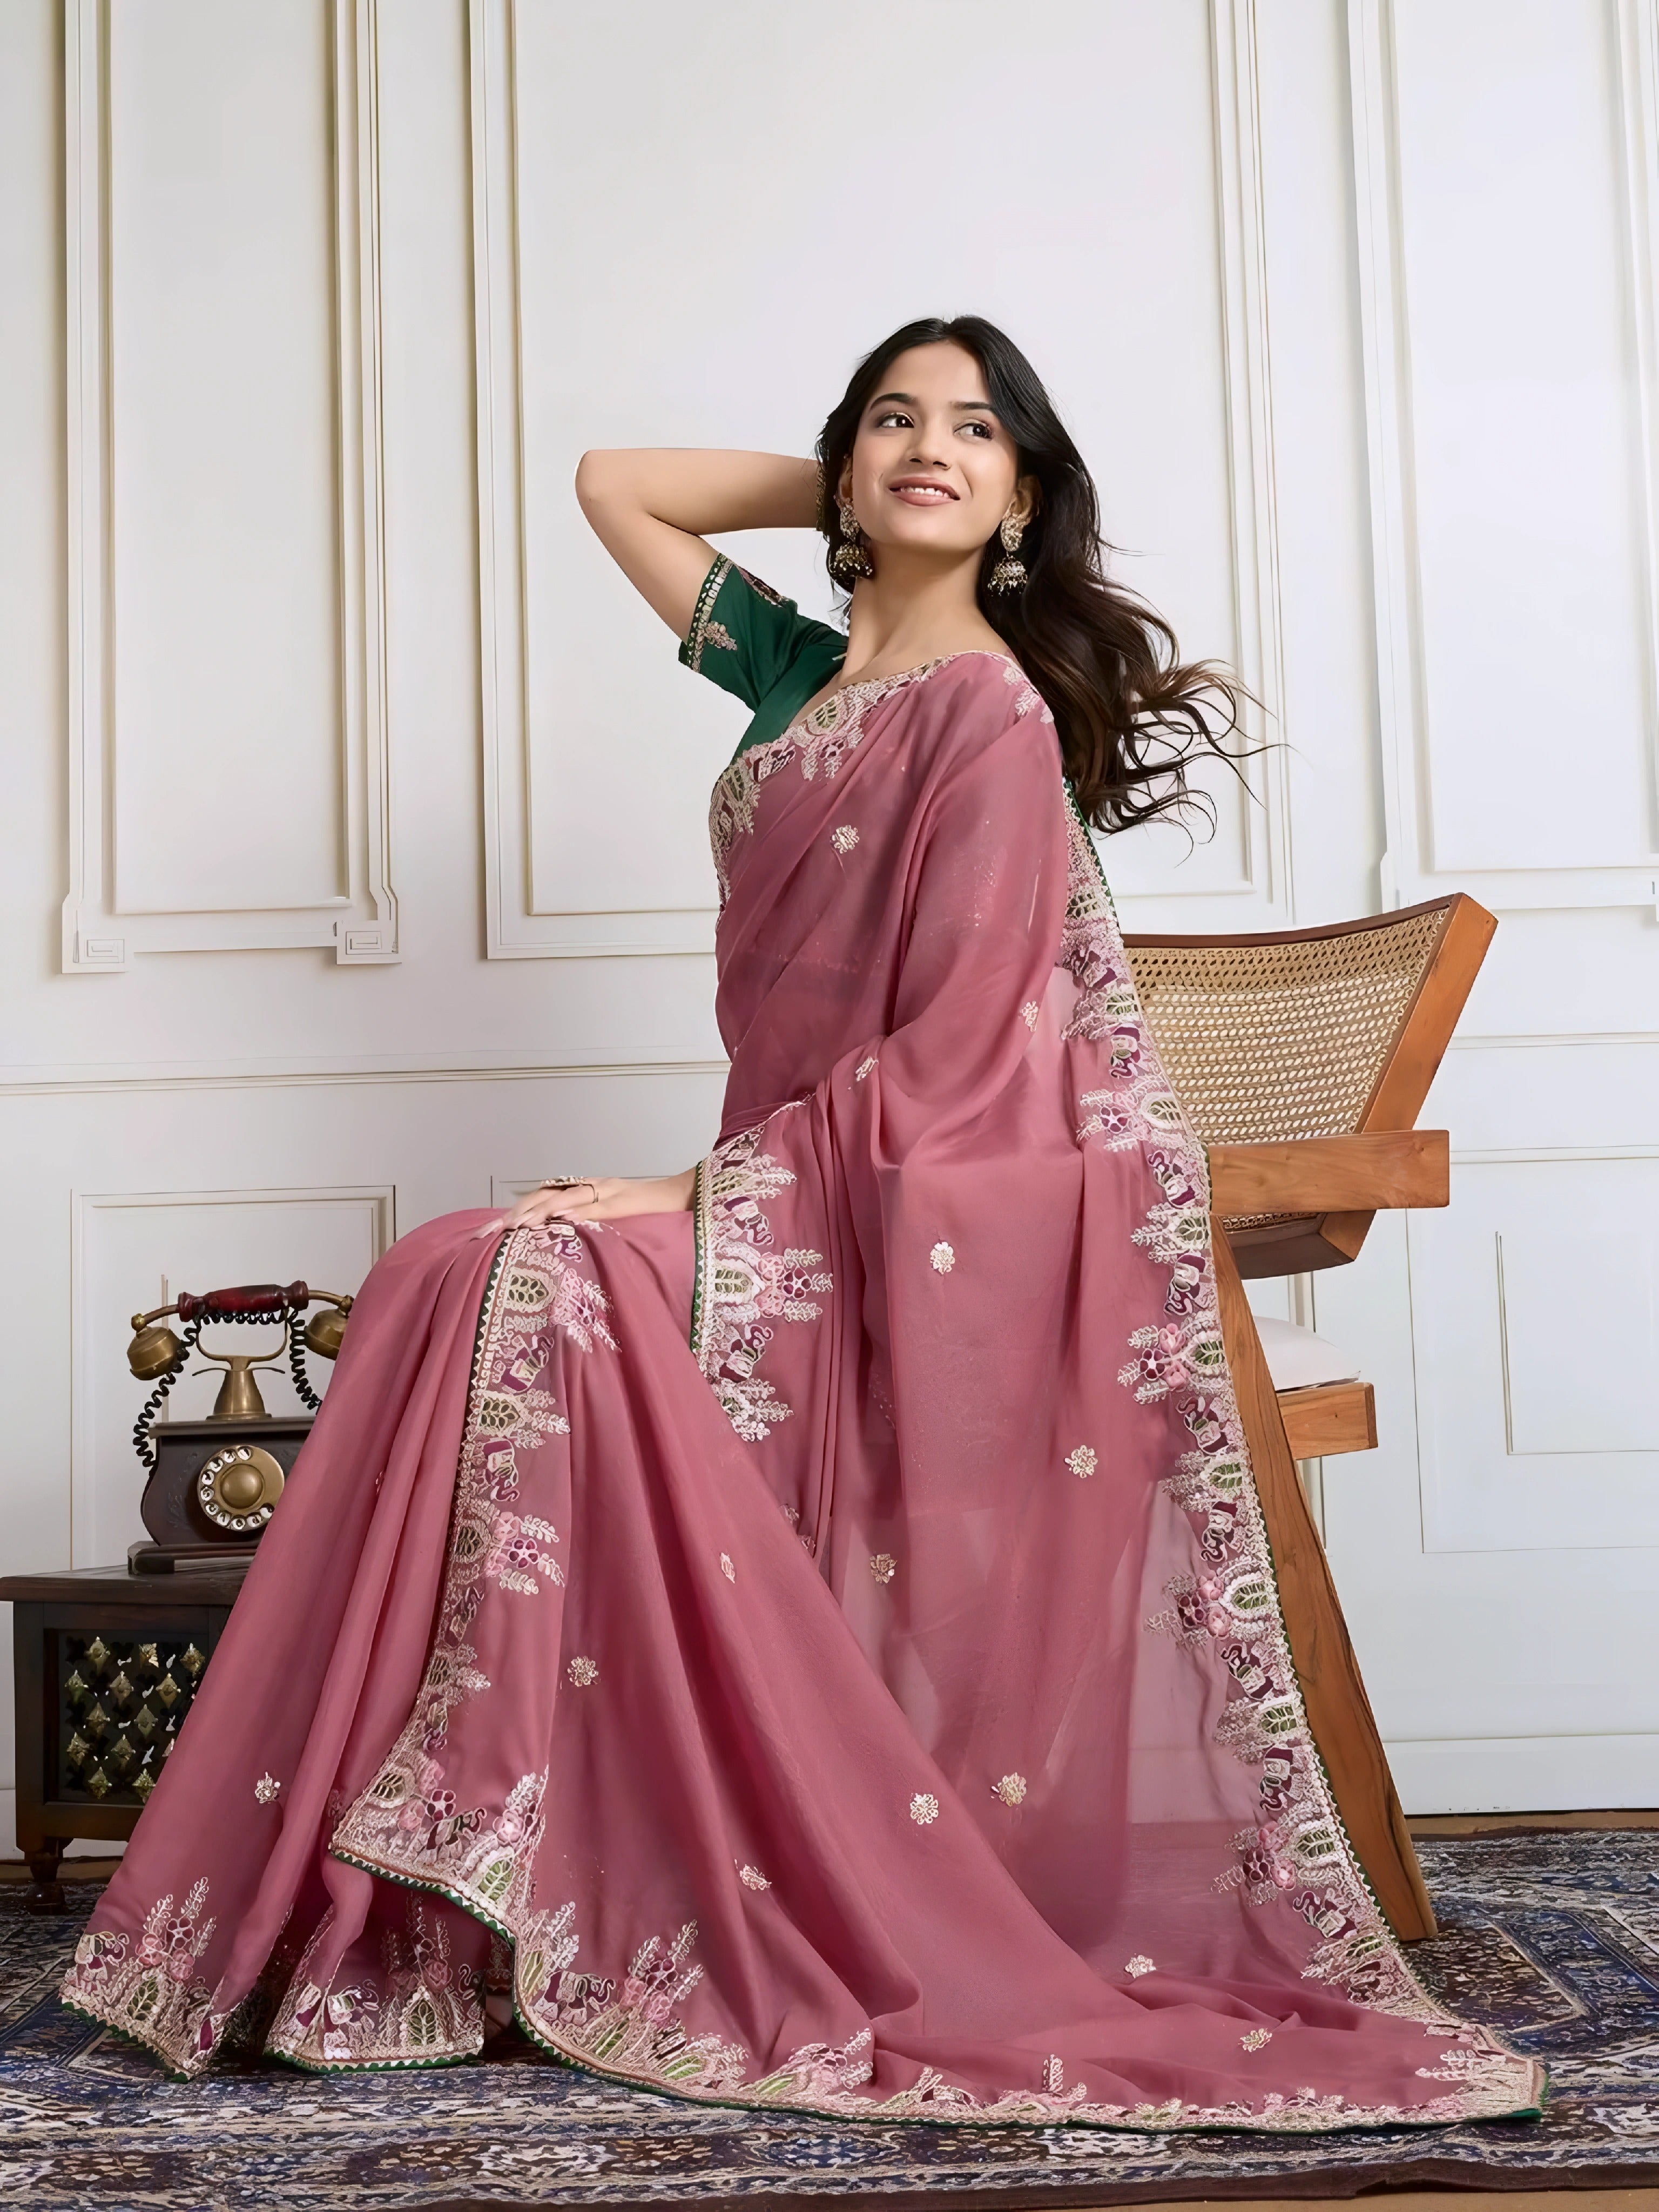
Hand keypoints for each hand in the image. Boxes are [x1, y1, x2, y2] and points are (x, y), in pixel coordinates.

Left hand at [474, 1169, 696, 1238]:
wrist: (683, 1196)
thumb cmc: (647, 1214)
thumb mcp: (610, 1222)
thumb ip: (584, 1227)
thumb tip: (556, 1243)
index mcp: (582, 1192)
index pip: (540, 1199)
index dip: (514, 1213)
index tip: (487, 1232)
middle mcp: (588, 1186)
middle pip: (543, 1195)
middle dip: (514, 1214)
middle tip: (486, 1233)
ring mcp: (605, 1191)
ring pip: (564, 1197)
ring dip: (537, 1211)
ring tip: (514, 1226)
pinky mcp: (622, 1200)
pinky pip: (596, 1204)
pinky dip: (576, 1209)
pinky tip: (558, 1217)